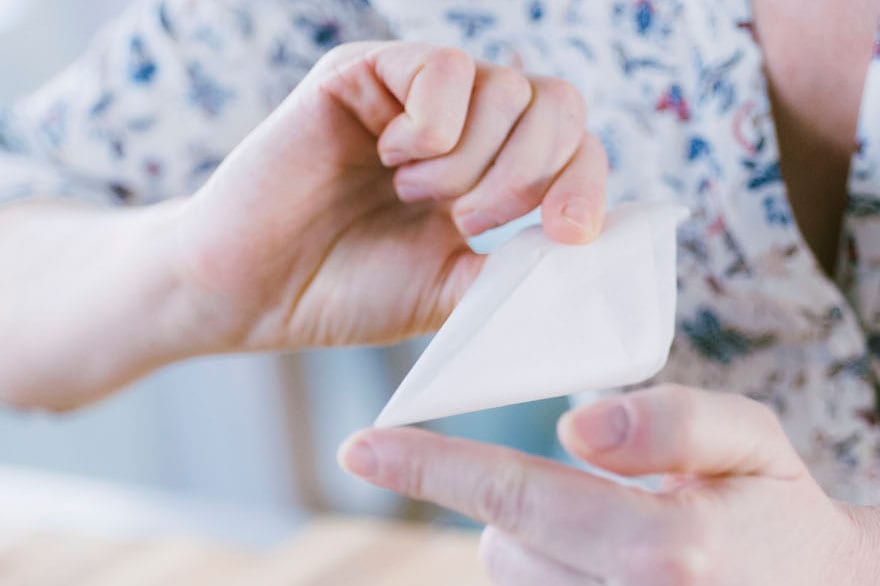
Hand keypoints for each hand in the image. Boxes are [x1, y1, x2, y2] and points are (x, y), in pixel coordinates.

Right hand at [173, 41, 606, 352]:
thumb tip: (584, 256)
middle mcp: (462, 126)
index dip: (584, 185)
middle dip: (530, 172)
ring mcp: (415, 95)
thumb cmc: (346, 291)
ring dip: (471, 160)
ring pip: (507, 87)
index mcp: (489, 174)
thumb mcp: (452, 291)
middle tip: (472, 219)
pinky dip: (432, 127)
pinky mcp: (367, 72)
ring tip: (414, 195)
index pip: (575, 147)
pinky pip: (443, 69)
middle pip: (558, 103)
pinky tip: (391, 159)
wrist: (252, 290)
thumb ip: (516, 269)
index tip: (565, 235)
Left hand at [339, 385, 879, 584]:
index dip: (430, 466)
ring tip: (619, 539)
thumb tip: (577, 426)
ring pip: (515, 576)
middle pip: (503, 541)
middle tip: (604, 496)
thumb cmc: (779, 514)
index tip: (360, 446)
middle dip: (526, 508)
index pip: (515, 495)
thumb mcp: (753, 442)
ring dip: (543, 547)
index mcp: (666, 552)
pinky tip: (613, 570)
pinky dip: (555, 574)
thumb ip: (674, 422)